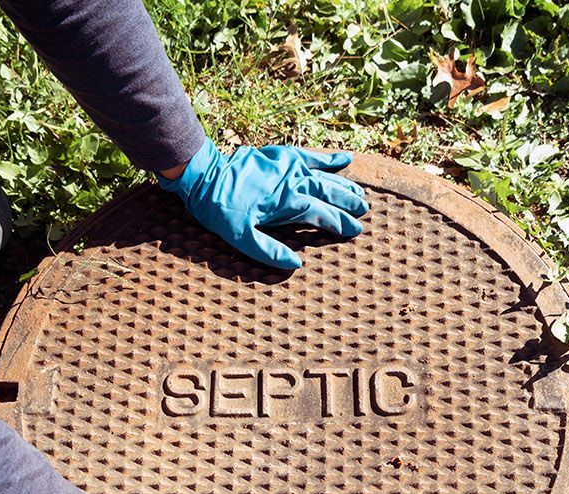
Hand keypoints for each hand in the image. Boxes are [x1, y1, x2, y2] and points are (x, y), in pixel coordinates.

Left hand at [158, 139, 367, 269]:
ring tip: (360, 194)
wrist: (205, 175)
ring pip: (324, 176)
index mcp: (288, 203)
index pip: (322, 215)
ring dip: (343, 184)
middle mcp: (294, 182)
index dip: (340, 223)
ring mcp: (289, 167)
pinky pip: (310, 155)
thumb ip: (269, 251)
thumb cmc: (221, 209)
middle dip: (349, 202)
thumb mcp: (240, 238)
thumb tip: (296, 264)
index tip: (355, 230)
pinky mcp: (281, 155)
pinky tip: (346, 158)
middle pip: (329, 193)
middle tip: (364, 211)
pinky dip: (329, 158)